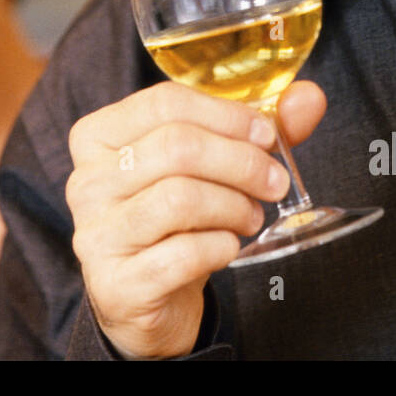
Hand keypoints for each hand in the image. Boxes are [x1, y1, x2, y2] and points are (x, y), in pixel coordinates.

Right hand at [65, 79, 327, 358]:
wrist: (145, 298)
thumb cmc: (174, 219)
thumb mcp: (207, 167)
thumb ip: (255, 131)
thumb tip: (309, 98)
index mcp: (98, 136)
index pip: (165, 102)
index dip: (227, 115)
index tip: (266, 135)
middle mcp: (86, 181)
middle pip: (177, 147)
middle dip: (242, 162)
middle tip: (274, 182)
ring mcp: (95, 234)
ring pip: (180, 198)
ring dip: (234, 206)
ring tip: (252, 216)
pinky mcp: (116, 283)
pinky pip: (182, 254)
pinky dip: (221, 246)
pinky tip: (229, 246)